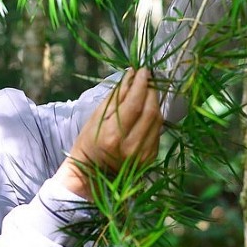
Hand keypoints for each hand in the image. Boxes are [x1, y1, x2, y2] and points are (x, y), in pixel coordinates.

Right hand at [56, 68, 162, 199]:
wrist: (91, 175)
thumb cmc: (88, 143)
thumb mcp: (96, 118)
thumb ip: (116, 97)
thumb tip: (132, 75)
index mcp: (113, 136)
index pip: (135, 104)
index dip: (142, 85)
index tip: (144, 70)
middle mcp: (131, 147)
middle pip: (150, 111)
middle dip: (151, 91)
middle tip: (147, 78)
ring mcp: (143, 155)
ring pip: (157, 121)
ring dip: (154, 103)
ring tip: (147, 91)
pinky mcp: (150, 158)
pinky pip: (157, 131)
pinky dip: (153, 118)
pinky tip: (146, 111)